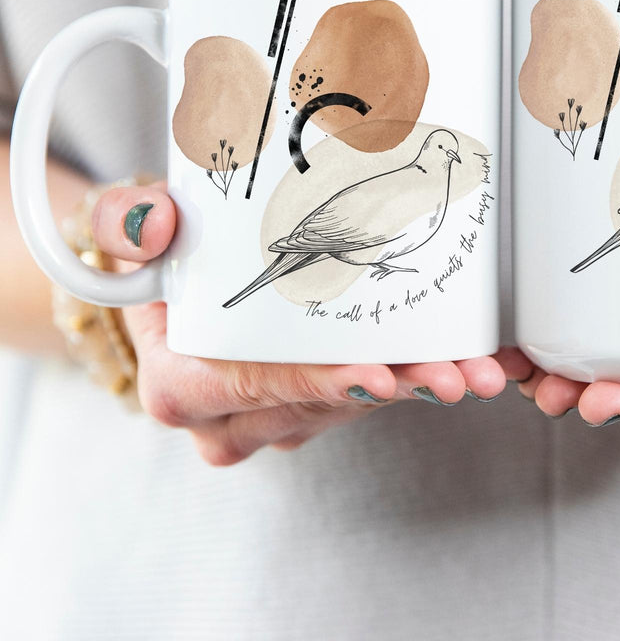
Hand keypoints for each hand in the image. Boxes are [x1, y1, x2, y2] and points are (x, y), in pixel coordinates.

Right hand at [92, 184, 507, 465]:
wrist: (175, 286)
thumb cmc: (161, 260)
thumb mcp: (128, 230)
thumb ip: (124, 222)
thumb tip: (152, 225)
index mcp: (181, 384)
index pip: (254, 387)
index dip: (318, 384)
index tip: (378, 376)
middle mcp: (231, 418)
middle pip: (323, 405)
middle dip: (396, 389)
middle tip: (455, 375)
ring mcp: (279, 417)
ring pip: (358, 407)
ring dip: (418, 387)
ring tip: (475, 370)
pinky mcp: (317, 406)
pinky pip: (371, 395)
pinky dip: (416, 376)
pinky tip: (464, 362)